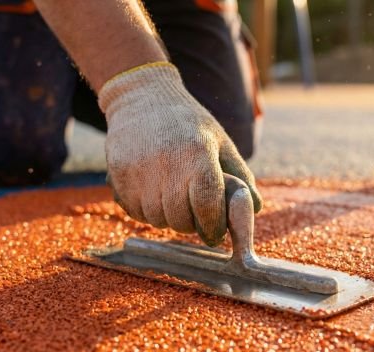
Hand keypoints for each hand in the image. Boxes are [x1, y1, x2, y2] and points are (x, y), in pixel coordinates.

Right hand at [98, 62, 261, 246]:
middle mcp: (167, 164)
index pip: (207, 206)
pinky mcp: (118, 175)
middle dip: (191, 223)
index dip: (213, 226)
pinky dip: (147, 211)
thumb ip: (240, 175)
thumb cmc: (188, 123)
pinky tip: (153, 191)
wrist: (142, 97)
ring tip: (172, 195)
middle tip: (194, 211)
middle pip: (181, 220)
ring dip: (168, 217)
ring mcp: (139, 171)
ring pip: (158, 220)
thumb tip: (255, 207)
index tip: (215, 232)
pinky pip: (136, 212)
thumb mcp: (220, 140)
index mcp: (198, 155)